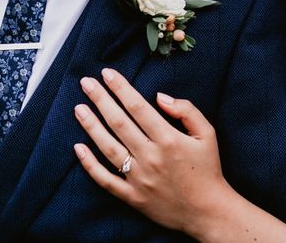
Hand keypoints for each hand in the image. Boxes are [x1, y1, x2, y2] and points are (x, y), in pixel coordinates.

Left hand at [74, 68, 233, 234]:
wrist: (207, 211)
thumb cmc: (207, 168)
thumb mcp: (207, 133)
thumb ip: (186, 110)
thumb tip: (159, 97)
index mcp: (169, 139)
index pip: (138, 107)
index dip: (121, 89)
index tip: (108, 74)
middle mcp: (150, 157)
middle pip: (119, 123)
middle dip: (101, 99)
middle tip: (86, 83)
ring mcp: (138, 178)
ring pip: (108, 148)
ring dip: (91, 126)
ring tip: (79, 108)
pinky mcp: (132, 197)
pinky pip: (105, 180)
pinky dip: (90, 164)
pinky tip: (78, 147)